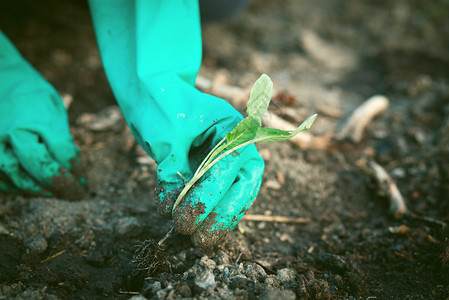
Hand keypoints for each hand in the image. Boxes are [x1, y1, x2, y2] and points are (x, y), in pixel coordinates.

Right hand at [0, 31, 83, 199]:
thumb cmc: (30, 93)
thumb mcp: (53, 108)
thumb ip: (61, 136)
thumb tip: (71, 166)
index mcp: (38, 120)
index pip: (64, 155)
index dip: (76, 170)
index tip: (83, 179)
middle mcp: (14, 134)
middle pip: (43, 171)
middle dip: (63, 186)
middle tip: (75, 194)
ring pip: (19, 181)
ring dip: (40, 191)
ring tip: (55, 193)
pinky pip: (1, 179)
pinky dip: (18, 188)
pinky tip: (33, 189)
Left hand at [89, 0, 263, 246]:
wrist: (152, 86)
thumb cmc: (160, 101)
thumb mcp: (165, 135)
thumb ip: (171, 170)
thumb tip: (170, 208)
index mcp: (232, 126)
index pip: (227, 166)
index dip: (208, 196)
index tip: (186, 219)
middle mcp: (237, 142)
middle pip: (243, 184)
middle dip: (223, 214)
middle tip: (199, 238)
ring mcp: (228, 155)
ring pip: (237, 192)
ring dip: (221, 217)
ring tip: (201, 240)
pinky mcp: (215, 165)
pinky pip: (222, 192)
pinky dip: (213, 210)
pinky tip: (201, 228)